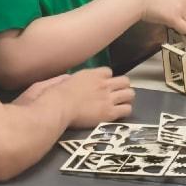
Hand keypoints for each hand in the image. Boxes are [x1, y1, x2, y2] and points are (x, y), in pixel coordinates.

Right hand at [18, 68, 134, 128]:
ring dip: (126, 98)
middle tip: (117, 94)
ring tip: (121, 103)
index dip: (107, 79)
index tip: (102, 85)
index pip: (108, 71)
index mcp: (92, 74)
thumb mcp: (63, 79)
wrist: (59, 106)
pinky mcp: (109, 112)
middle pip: (125, 81)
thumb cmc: (55, 94)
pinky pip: (126, 109)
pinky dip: (125, 110)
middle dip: (122, 87)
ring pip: (129, 94)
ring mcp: (108, 97)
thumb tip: (69, 79)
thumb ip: (71, 78)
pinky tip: (118, 113)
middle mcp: (103, 84)